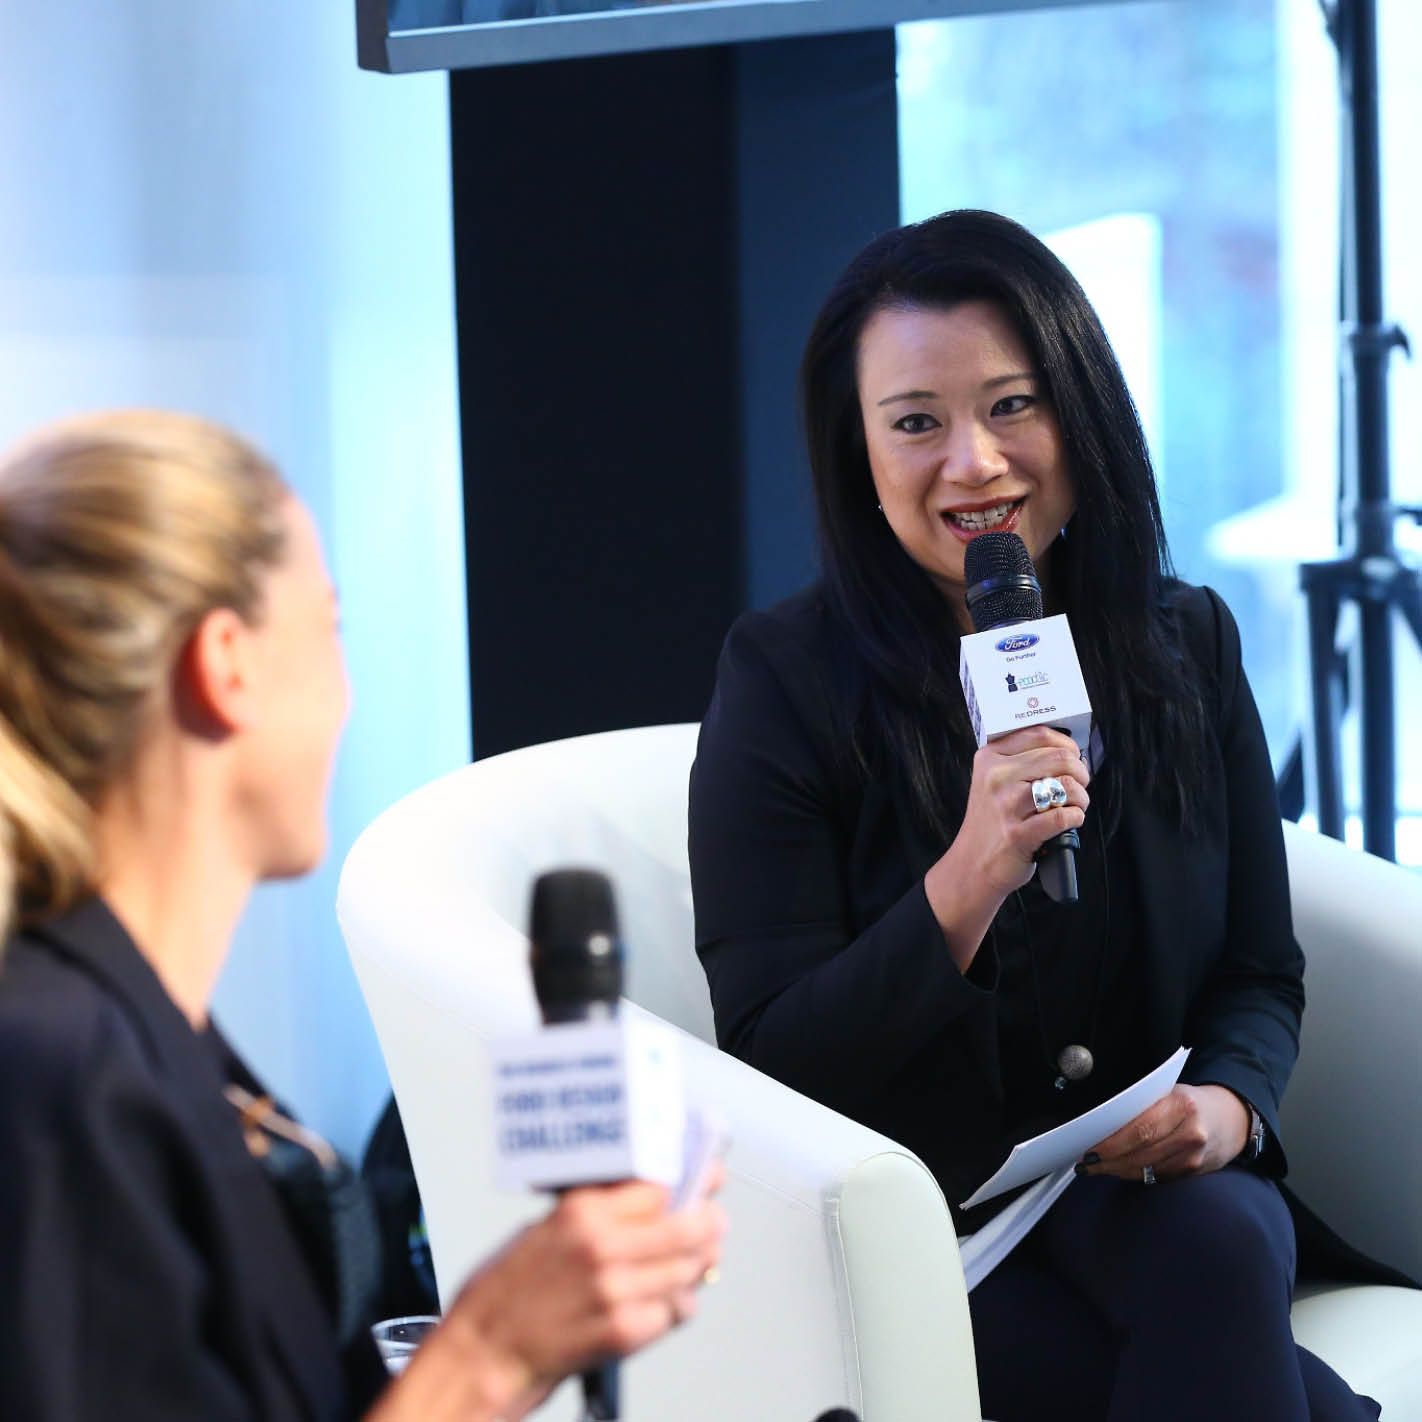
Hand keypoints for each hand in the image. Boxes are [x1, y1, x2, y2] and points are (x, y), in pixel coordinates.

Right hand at [371, 1172, 726, 1421]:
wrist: (484, 1353)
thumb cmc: (506, 1292)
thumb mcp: (544, 1228)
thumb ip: (596, 1212)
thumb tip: (646, 1198)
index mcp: (581, 1213)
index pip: (658, 1187)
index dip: (687, 1183)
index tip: (704, 1179)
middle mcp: (603, 1248)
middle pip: (687, 1226)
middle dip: (708, 1224)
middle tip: (714, 1223)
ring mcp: (617, 1291)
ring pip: (689, 1270)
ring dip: (698, 1266)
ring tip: (695, 1263)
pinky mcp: (623, 1331)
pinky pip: (674, 1312)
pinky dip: (677, 1306)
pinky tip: (668, 1302)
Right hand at [924, 728, 1089, 966]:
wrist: (972, 865)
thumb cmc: (991, 823)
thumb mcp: (992, 782)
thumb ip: (1020, 761)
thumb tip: (1067, 751)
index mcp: (990, 758)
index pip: (1039, 734)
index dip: (1066, 743)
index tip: (1074, 755)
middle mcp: (996, 778)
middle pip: (1059, 757)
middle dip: (1080, 772)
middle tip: (1079, 784)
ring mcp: (1006, 806)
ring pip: (1065, 786)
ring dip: (1081, 797)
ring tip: (1076, 805)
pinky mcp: (1018, 834)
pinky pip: (1063, 817)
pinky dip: (1076, 818)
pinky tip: (1070, 821)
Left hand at [1077, 1084, 1249, 1182]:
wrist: (1231, 1119)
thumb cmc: (1191, 1102)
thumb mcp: (1169, 1093)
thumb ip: (1142, 1107)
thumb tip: (1103, 1123)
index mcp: (1181, 1106)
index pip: (1140, 1129)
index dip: (1112, 1144)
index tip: (1089, 1149)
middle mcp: (1191, 1133)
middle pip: (1140, 1153)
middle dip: (1108, 1161)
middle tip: (1085, 1163)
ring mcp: (1194, 1157)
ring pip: (1146, 1169)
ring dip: (1117, 1170)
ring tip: (1096, 1167)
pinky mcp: (1194, 1173)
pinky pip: (1156, 1177)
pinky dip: (1135, 1174)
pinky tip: (1120, 1169)